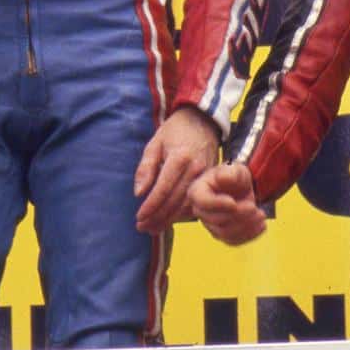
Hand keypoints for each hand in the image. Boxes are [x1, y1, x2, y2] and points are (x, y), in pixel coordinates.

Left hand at [134, 106, 220, 232]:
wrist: (203, 120)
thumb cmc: (175, 130)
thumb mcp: (155, 143)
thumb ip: (146, 168)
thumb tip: (139, 193)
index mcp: (179, 159)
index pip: (163, 190)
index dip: (150, 207)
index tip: (138, 218)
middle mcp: (195, 170)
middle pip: (175, 202)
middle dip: (157, 218)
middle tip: (142, 228)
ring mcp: (206, 176)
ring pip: (186, 206)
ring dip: (169, 220)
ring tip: (152, 228)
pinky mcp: (211, 180)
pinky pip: (196, 202)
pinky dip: (182, 214)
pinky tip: (169, 219)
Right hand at [189, 163, 267, 245]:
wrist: (240, 189)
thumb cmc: (234, 177)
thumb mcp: (234, 169)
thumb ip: (230, 172)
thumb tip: (224, 178)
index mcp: (198, 191)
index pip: (202, 201)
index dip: (218, 204)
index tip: (234, 202)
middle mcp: (200, 210)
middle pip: (215, 219)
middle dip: (237, 214)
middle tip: (253, 206)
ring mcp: (210, 225)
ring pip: (225, 233)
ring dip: (245, 226)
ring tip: (261, 215)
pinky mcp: (222, 235)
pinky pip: (233, 241)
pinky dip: (249, 235)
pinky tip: (262, 225)